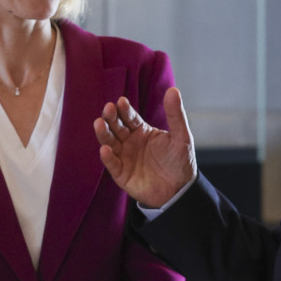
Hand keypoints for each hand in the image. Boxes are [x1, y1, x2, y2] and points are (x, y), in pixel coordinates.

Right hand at [94, 87, 195, 208]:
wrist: (181, 190)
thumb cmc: (180, 162)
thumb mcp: (181, 136)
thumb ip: (175, 115)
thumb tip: (173, 90)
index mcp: (143, 131)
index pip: (130, 117)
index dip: (125, 109)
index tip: (121, 101)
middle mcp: (130, 142)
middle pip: (117, 127)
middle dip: (111, 118)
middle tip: (108, 108)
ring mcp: (124, 158)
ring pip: (110, 142)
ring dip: (104, 133)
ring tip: (99, 123)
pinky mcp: (122, 174)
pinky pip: (112, 164)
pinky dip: (108, 157)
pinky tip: (106, 149)